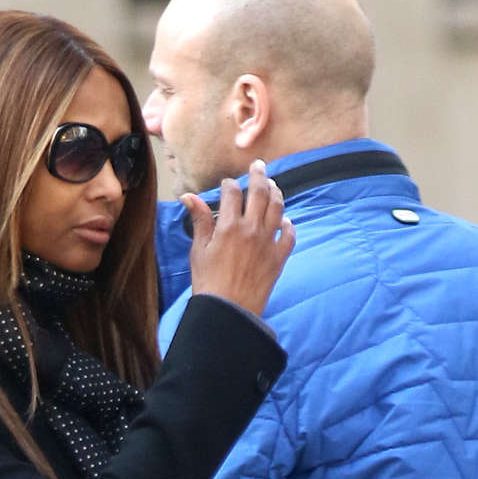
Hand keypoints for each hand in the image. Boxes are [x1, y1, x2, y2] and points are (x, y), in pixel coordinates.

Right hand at [185, 160, 294, 316]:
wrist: (227, 312)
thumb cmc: (208, 284)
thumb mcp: (198, 251)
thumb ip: (199, 221)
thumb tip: (189, 197)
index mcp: (229, 226)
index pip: (232, 192)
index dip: (229, 184)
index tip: (227, 184)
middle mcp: (251, 229)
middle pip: (259, 192)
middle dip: (259, 175)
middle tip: (259, 166)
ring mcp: (268, 243)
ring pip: (278, 207)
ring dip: (276, 192)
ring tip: (273, 185)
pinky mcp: (278, 258)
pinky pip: (289, 235)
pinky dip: (288, 224)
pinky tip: (284, 220)